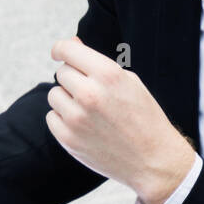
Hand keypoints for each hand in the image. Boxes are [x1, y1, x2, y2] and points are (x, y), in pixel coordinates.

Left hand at [45, 36, 195, 203]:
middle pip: (61, 72)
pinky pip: (51, 117)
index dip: (61, 48)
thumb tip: (70, 43)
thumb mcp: (128, 81)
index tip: (59, 52)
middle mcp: (90, 94)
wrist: (152, 160)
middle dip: (74, 78)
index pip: (67, 50)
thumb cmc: (143, 116)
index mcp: (108, 74)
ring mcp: (76, 118)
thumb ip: (96, 62)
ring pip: (54, 95)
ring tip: (90, 111)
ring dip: (67, 99)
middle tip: (92, 92)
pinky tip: (84, 125)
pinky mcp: (68, 139)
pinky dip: (63, 119)